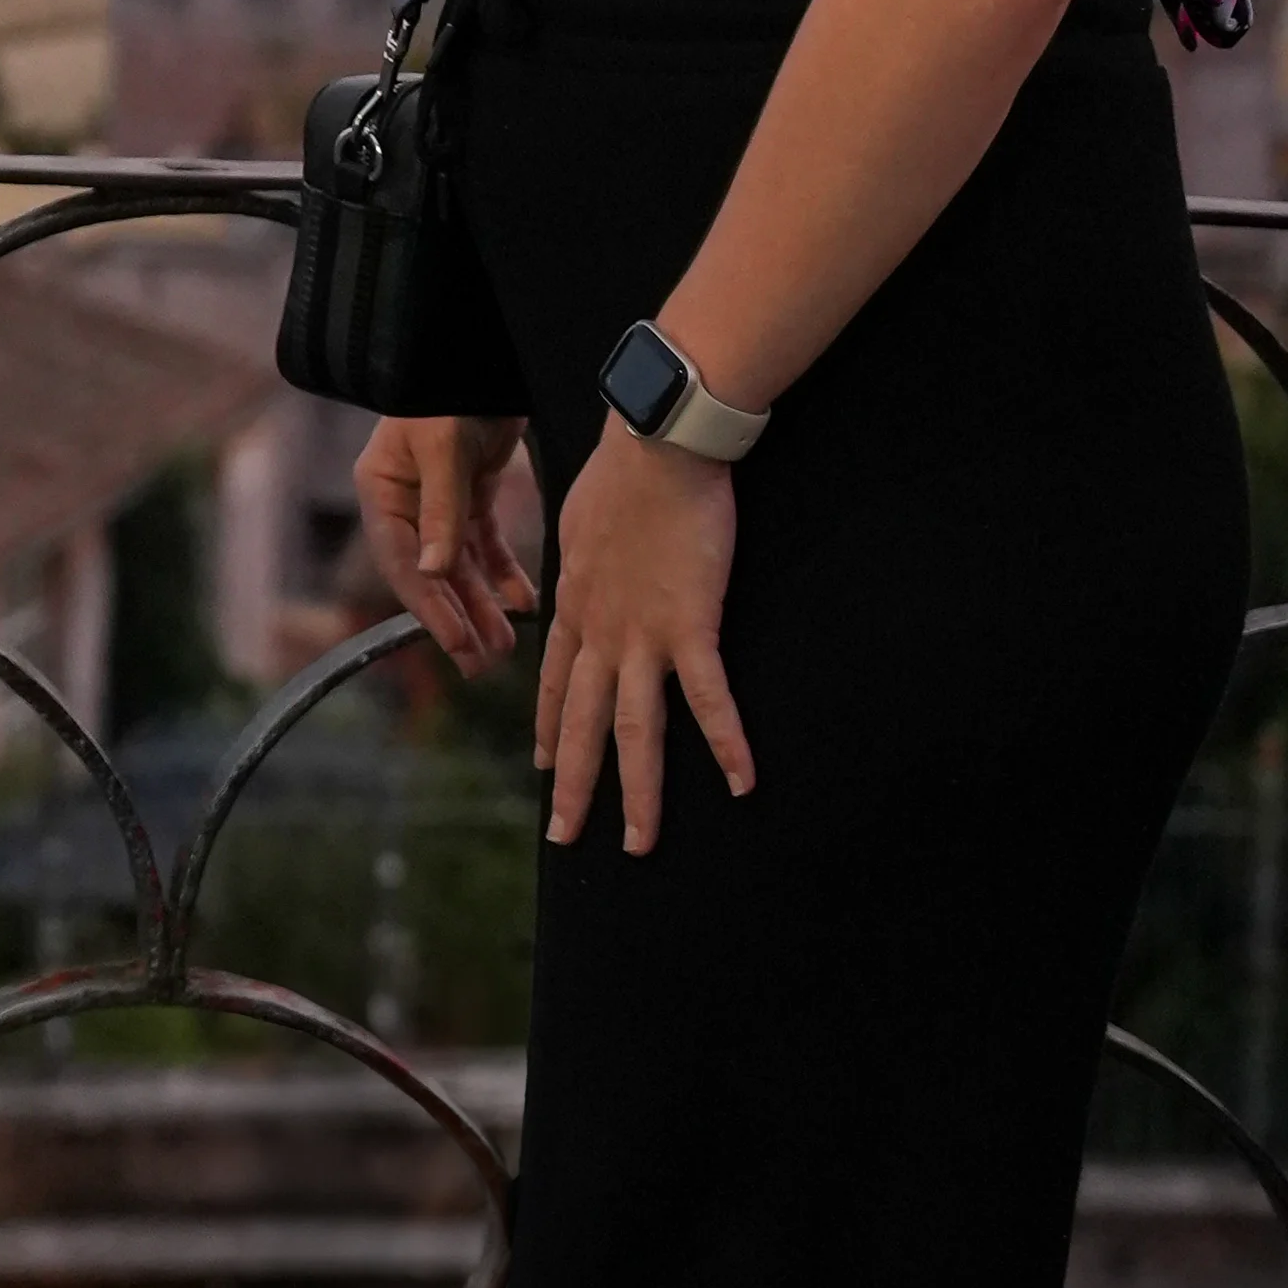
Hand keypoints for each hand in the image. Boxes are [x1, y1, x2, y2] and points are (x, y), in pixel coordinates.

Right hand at [355, 415, 533, 680]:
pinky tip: (521, 601)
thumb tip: (436, 574)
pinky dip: (500, 572)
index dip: (430, 608)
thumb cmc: (446, 393)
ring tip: (505, 646)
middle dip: (458, 619)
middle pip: (432, 575)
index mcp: (383, 494)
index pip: (404, 564)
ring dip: (482, 604)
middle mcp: (406, 503)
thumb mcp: (442, 450)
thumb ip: (442, 510)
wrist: (477, 351)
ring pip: (460, 566)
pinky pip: (484, 543)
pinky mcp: (472, 492)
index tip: (455, 643)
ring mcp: (439, 500)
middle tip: (481, 663)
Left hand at [536, 425, 752, 854]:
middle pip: (583, 725)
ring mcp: (642, 635)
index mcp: (575, 607)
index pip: (556, 683)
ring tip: (639, 843)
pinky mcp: (691, 626)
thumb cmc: (624, 470)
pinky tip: (743, 783)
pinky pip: (707, 699)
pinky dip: (726, 743)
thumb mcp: (582, 521)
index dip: (550, 728)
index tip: (544, 766)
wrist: (655, 445)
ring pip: (633, 731)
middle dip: (574, 787)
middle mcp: (600, 633)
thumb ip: (585, 556)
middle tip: (565, 837)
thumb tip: (588, 558)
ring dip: (638, 793)